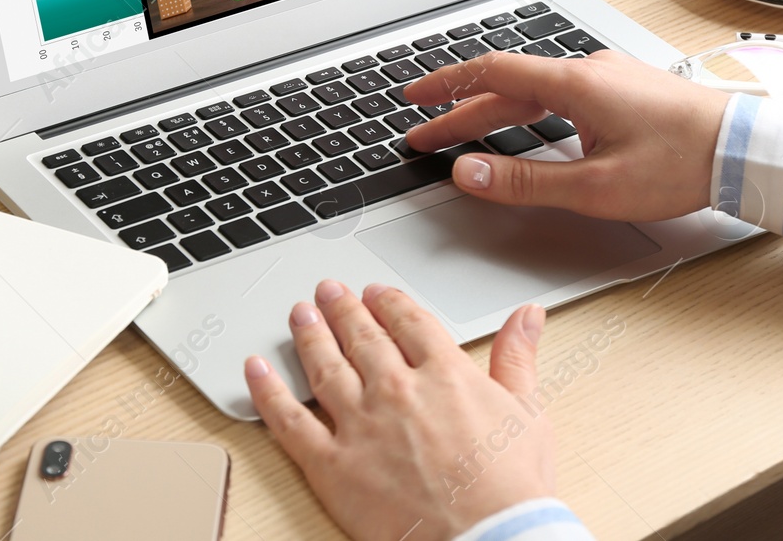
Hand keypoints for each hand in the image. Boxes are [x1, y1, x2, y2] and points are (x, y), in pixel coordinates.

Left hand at [246, 280, 553, 540]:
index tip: (375, 294)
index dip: (387, 303)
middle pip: (361, 337)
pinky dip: (267, 391)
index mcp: (443, 374)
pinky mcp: (332, 464)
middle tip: (327, 291)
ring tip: (299, 313)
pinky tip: (254, 368)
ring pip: (324, 366)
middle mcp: (396, 390)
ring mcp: (360, 425)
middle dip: (342, 309)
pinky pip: (289, 421)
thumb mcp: (528, 414)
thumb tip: (527, 316)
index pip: (407, 322)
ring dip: (308, 334)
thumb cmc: (512, 491)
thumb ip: (518, 358)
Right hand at [402, 50, 728, 221]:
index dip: (446, 85)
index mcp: (574, 83)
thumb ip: (524, 180)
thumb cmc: (684, 163)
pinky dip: (530, 114)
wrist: (749, 152)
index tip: (414, 97)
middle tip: (425, 135)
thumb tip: (468, 172)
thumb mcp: (595, 186)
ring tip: (465, 138)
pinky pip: (561, 96)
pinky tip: (528, 133)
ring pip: (535, 93)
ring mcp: (608, 78)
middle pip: (507, 87)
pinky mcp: (624, 91)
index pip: (490, 73)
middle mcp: (588, 71)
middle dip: (461, 113)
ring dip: (495, 115)